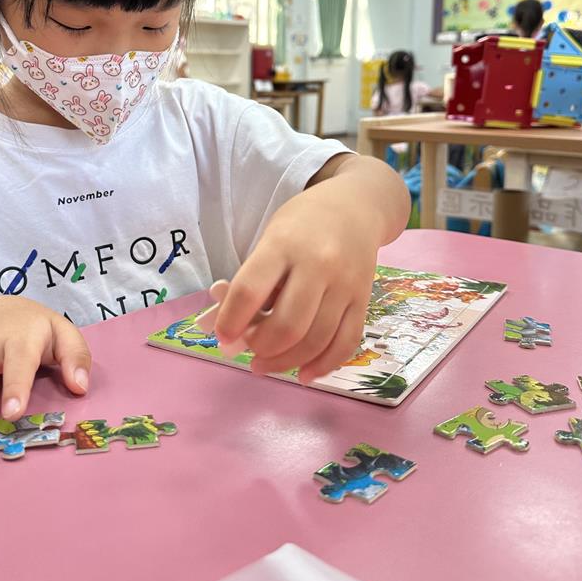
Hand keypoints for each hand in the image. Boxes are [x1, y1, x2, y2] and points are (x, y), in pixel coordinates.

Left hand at [213, 155, 407, 382]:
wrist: (356, 206)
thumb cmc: (302, 224)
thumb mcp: (269, 238)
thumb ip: (248, 280)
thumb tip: (218, 324)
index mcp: (283, 244)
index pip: (251, 289)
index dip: (231, 320)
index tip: (222, 338)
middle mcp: (318, 264)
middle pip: (287, 325)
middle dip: (260, 347)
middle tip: (247, 351)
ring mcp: (345, 284)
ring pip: (316, 340)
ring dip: (286, 362)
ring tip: (265, 364)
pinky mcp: (363, 300)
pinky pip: (345, 343)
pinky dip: (323, 366)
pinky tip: (303, 374)